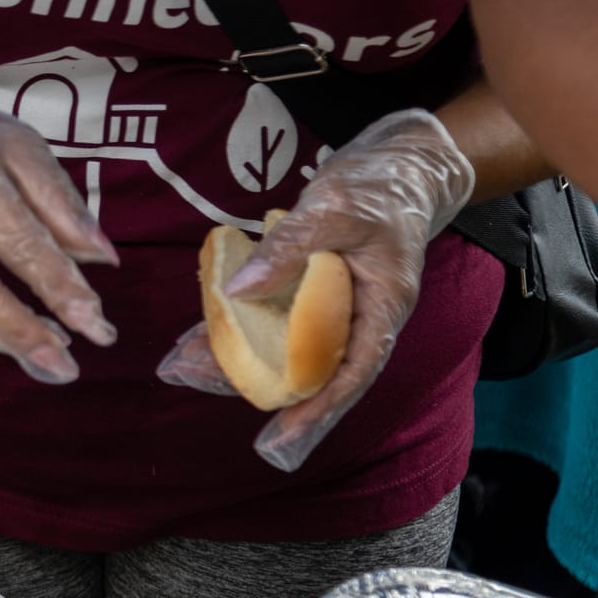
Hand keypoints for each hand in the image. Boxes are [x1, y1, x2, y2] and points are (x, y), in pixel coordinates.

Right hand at [0, 67, 118, 382]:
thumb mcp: (26, 151)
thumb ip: (63, 206)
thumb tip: (105, 260)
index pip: (17, 241)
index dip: (58, 285)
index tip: (96, 324)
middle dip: (22, 333)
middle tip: (67, 367)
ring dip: (3, 339)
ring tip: (49, 344)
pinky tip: (4, 331)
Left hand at [158, 108, 475, 470]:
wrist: (401, 163)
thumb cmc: (378, 186)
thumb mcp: (334, 209)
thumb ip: (290, 248)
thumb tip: (239, 290)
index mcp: (382, 304)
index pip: (353, 370)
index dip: (320, 407)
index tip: (284, 434)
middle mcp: (363, 314)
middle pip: (318, 366)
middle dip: (270, 388)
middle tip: (213, 395)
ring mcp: (342, 304)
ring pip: (295, 345)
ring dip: (250, 358)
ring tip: (196, 368)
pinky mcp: (319, 289)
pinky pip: (285, 318)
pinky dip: (251, 326)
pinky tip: (211, 330)